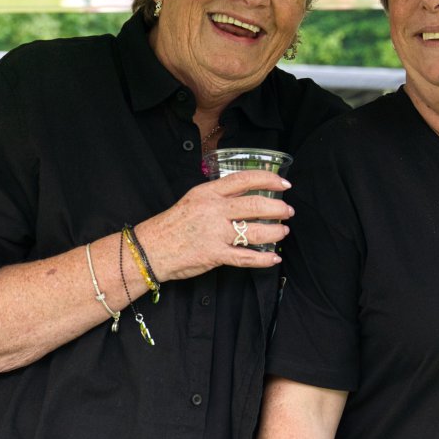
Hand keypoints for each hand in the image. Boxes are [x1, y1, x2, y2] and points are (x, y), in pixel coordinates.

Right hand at [137, 172, 292, 281]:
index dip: (268, 179)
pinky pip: (246, 257)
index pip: (244, 179)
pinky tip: (273, 258)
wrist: (151, 249)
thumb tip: (245, 194)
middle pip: (255, 205)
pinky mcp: (215, 255)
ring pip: (255, 231)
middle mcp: (213, 210)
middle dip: (277, 208)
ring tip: (283, 232)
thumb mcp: (193, 199)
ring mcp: (215, 234)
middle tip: (287, 211)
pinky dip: (263, 259)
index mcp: (208, 193)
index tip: (284, 184)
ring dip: (275, 232)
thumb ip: (218, 196)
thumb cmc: (172, 225)